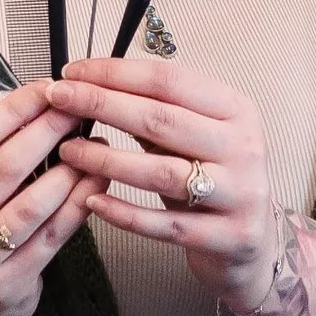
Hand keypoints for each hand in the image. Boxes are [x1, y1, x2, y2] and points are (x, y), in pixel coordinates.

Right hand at [0, 82, 91, 315]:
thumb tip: (42, 99)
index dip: (12, 111)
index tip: (45, 88)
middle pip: (1, 170)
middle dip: (45, 132)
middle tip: (77, 108)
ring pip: (30, 205)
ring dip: (68, 170)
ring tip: (93, 144)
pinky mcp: (6, 285)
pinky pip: (52, 236)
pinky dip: (78, 204)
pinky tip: (96, 182)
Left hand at [54, 55, 280, 315]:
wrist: (257, 243)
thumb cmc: (214, 180)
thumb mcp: (195, 138)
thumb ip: (156, 114)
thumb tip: (91, 86)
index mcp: (236, 110)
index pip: (169, 80)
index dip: (117, 73)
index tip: (74, 72)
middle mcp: (243, 147)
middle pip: (162, 119)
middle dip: (102, 105)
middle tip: (58, 99)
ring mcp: (239, 193)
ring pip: (161, 172)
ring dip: (106, 160)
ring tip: (67, 151)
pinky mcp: (228, 237)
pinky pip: (166, 224)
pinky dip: (124, 212)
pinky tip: (92, 200)